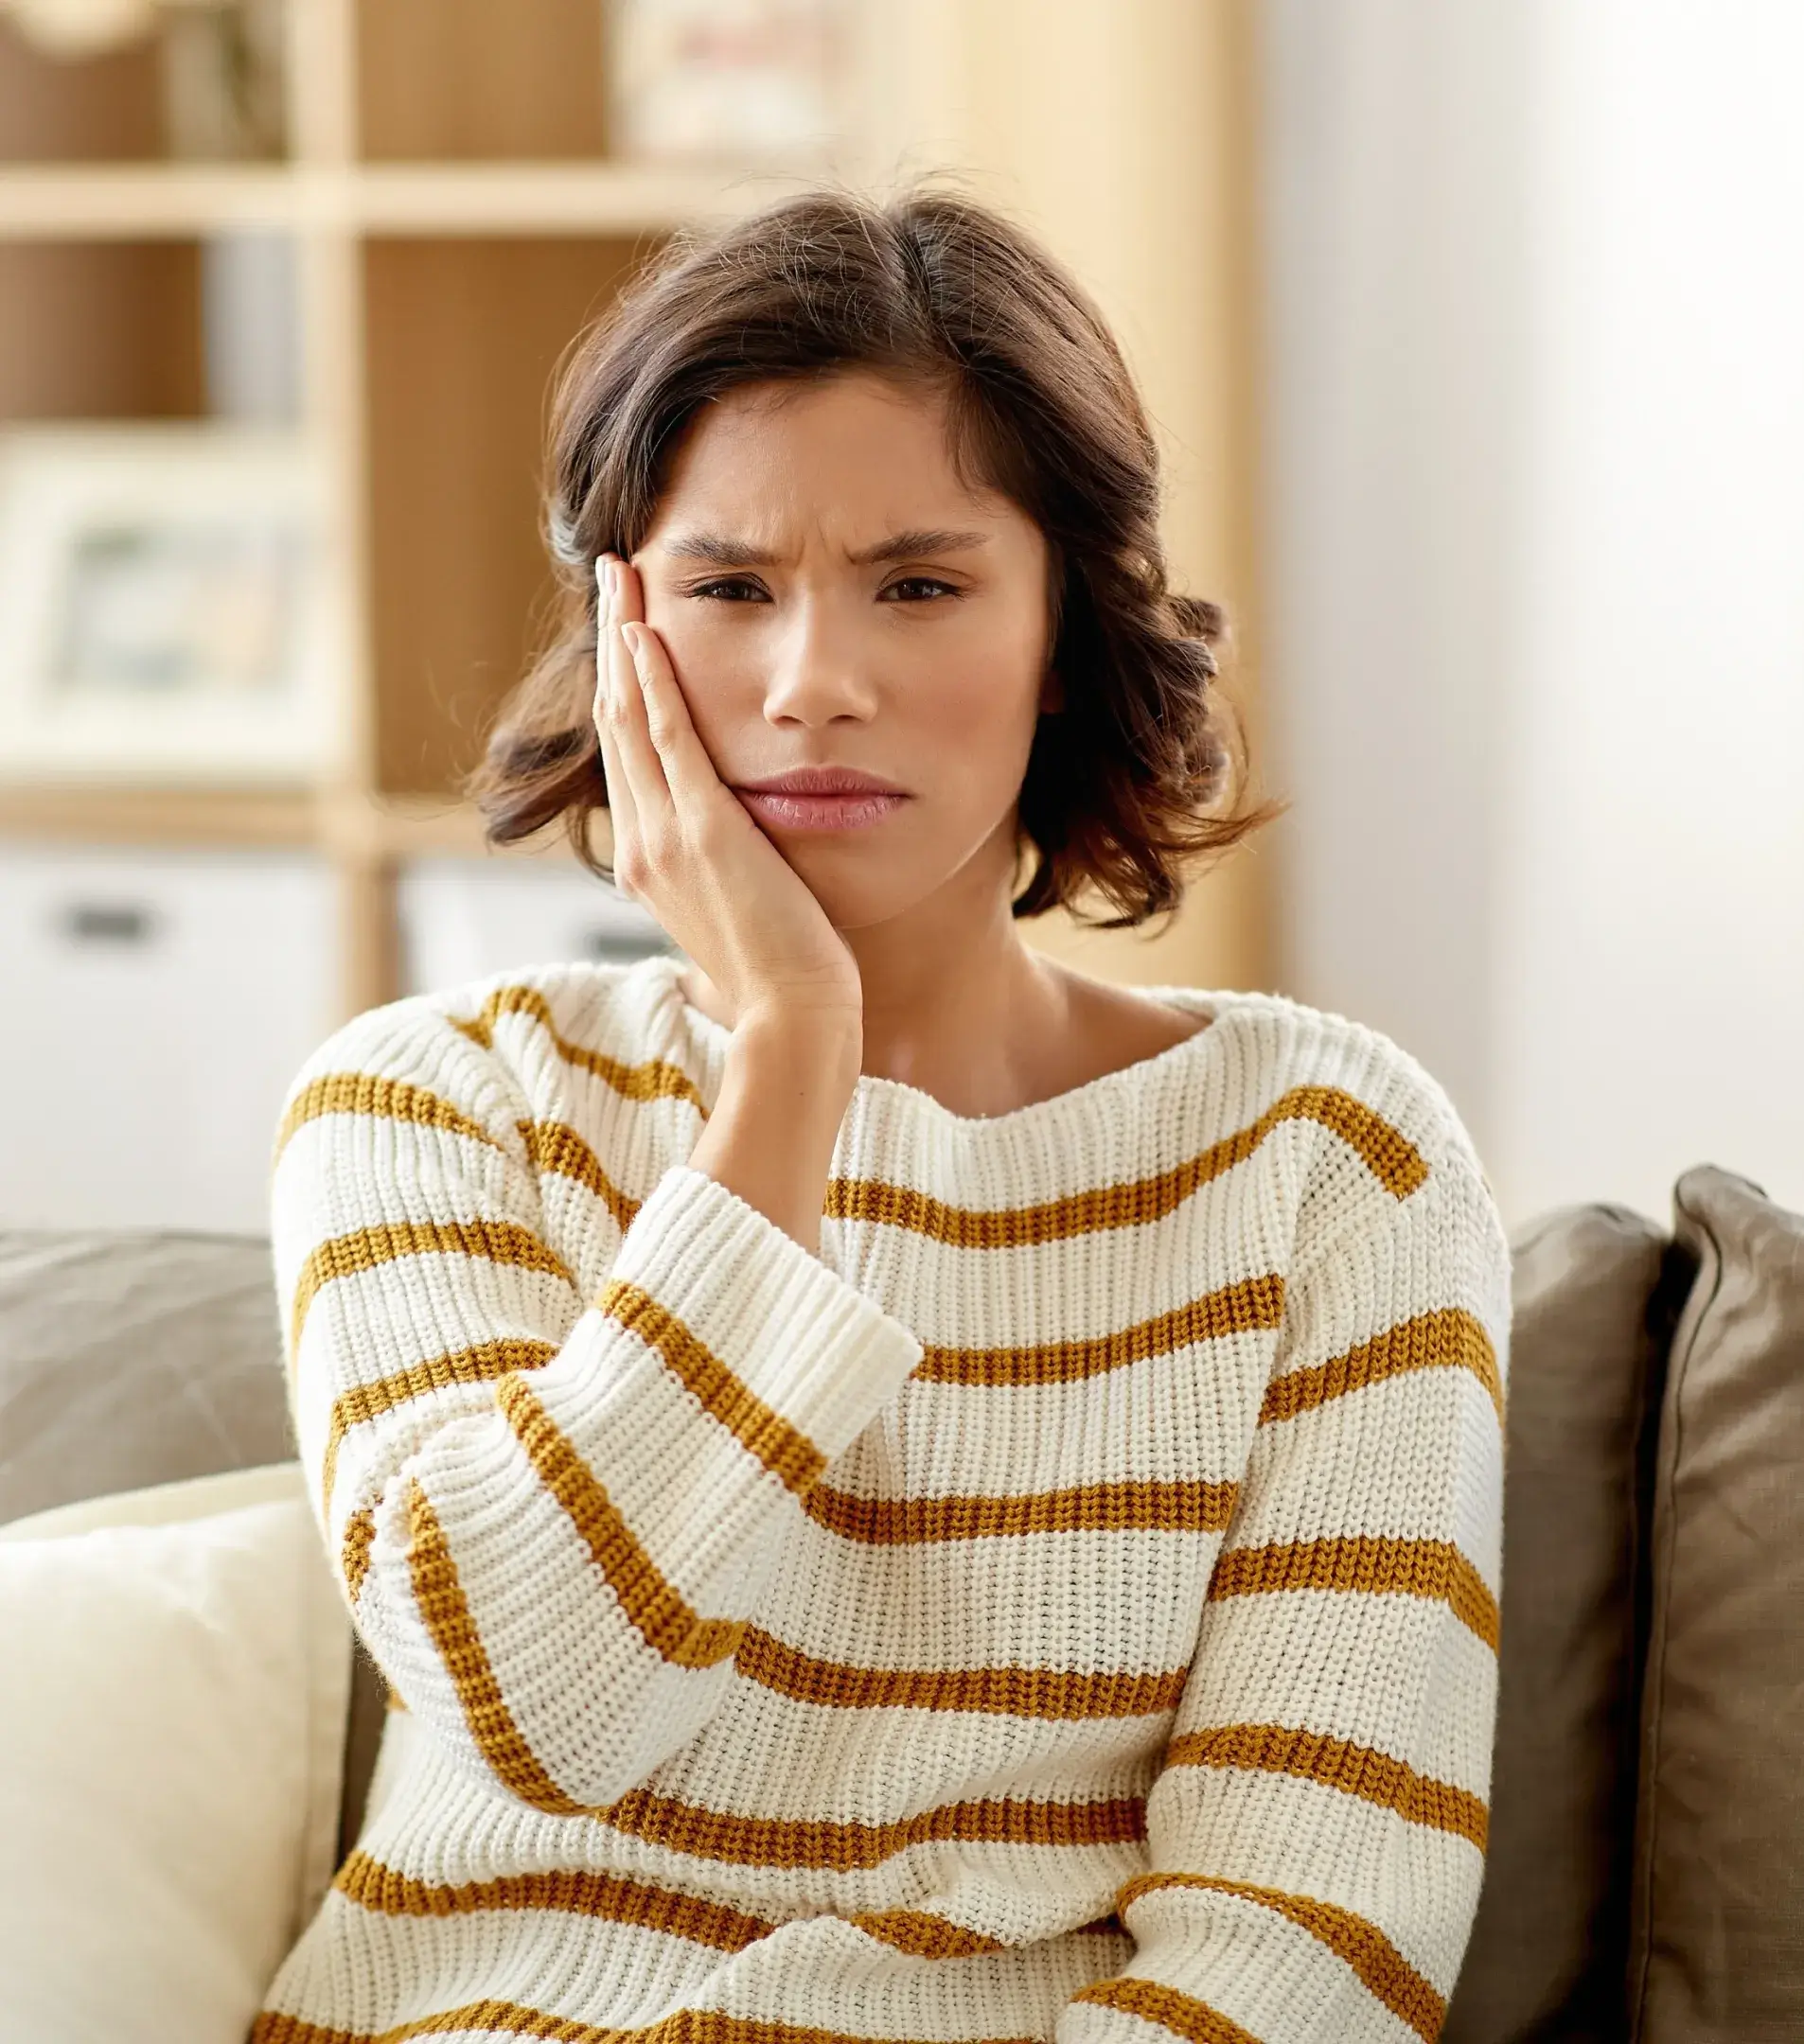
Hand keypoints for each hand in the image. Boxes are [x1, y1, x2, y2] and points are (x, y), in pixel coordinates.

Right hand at [592, 554, 863, 1035]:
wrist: (796, 1020)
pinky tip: (648, 633)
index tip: (628, 626)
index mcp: (649, 862)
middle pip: (614, 721)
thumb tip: (737, 852)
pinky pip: (670, 744)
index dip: (622, 683)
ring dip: (624, 639)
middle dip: (613, 639)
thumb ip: (727, 872)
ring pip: (630, 719)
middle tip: (615, 572)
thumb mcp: (742, 912)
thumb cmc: (786, 978)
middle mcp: (642, 845)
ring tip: (624, 574)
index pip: (626, 753)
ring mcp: (667, 839)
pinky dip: (654, 686)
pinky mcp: (706, 834)